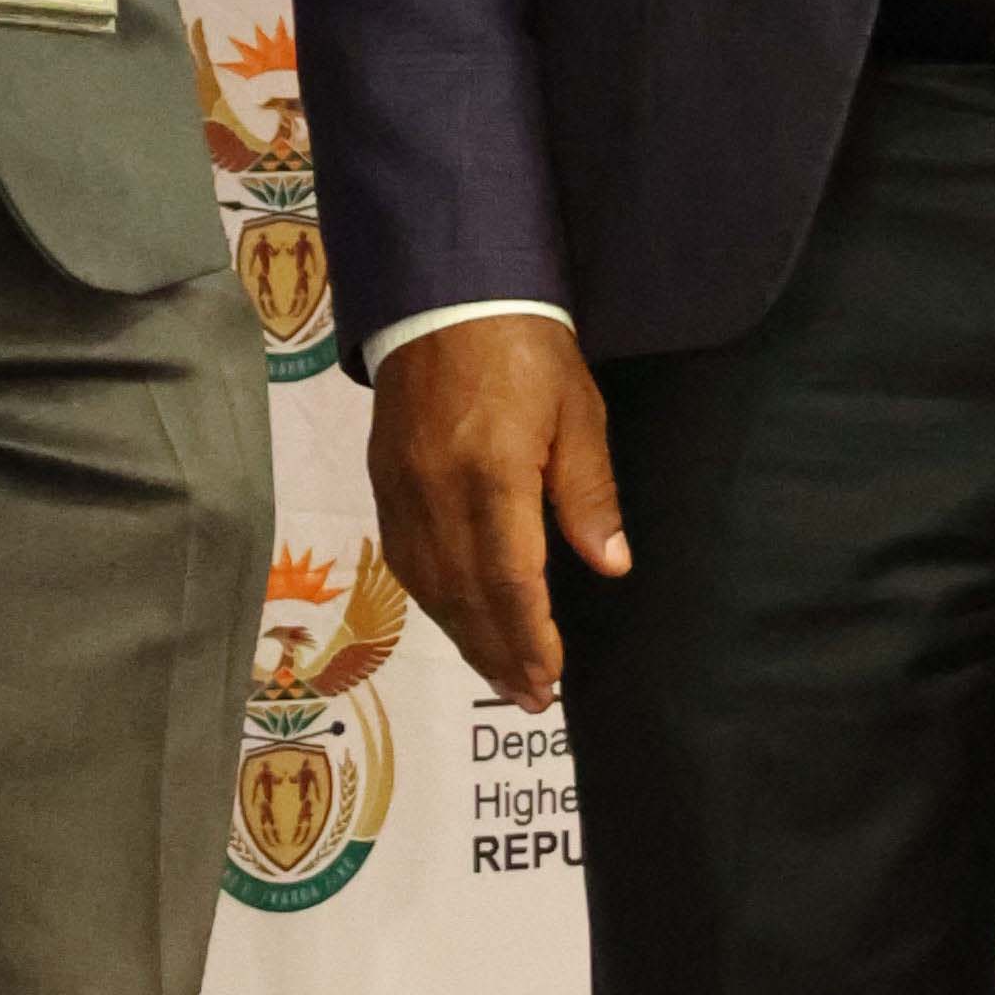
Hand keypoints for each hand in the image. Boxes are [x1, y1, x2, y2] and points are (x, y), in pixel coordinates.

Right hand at [367, 315, 626, 707]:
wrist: (445, 294)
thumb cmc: (526, 349)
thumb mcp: (578, 411)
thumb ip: (588, 492)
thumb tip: (610, 565)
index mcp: (491, 474)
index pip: (509, 580)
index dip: (529, 637)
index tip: (549, 678)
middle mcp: (436, 492)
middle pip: (464, 596)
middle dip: (498, 654)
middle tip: (529, 699)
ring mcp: (401, 489)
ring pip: (429, 585)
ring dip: (464, 637)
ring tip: (498, 674)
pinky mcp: (383, 480)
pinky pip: (405, 557)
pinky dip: (434, 600)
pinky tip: (456, 618)